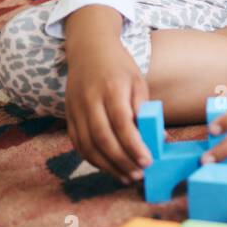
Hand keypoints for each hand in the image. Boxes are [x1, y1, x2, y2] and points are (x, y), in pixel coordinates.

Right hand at [64, 34, 152, 183]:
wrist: (88, 49)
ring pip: (87, 145)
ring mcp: (75, 109)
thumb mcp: (138, 81)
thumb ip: (144, 109)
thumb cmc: (119, 66)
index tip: (147, 161)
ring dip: (107, 165)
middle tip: (138, 175)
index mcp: (111, 89)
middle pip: (103, 138)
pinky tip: (108, 167)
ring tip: (126, 176)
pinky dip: (93, 159)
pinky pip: (78, 144)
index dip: (133, 145)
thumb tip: (159, 138)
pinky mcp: (68, 116)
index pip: (121, 122)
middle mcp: (90, 100)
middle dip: (121, 160)